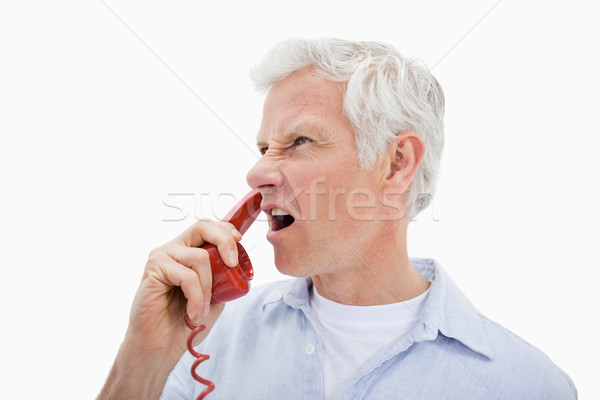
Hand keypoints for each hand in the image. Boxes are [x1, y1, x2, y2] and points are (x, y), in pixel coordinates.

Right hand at [98, 219, 241, 398]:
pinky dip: (197, 296)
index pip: (207, 227)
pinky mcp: (153, 268)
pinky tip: (193, 312)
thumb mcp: (213, 296)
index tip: (240, 240)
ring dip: (208, 287)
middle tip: (233, 263)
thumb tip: (240, 266)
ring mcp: (162, 256)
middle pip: (202, 227)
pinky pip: (187, 276)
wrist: (159, 346)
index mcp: (187, 251)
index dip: (225, 229)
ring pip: (199, 257)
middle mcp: (173, 249)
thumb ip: (222, 278)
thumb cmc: (184, 321)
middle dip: (224, 241)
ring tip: (203, 309)